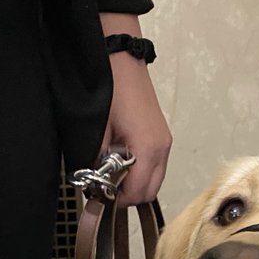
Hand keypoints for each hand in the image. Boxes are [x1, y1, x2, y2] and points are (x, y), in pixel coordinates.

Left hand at [100, 13, 171, 205]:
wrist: (121, 58)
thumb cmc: (110, 88)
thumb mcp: (97, 128)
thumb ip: (96, 160)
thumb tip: (94, 181)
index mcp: (148, 149)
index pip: (136, 193)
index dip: (116, 200)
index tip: (100, 195)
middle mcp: (162, 149)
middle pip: (149, 192)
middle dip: (127, 196)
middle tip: (105, 188)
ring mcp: (164, 142)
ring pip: (154, 181)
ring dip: (134, 185)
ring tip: (112, 174)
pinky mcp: (161, 136)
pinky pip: (155, 166)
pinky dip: (140, 172)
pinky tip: (122, 161)